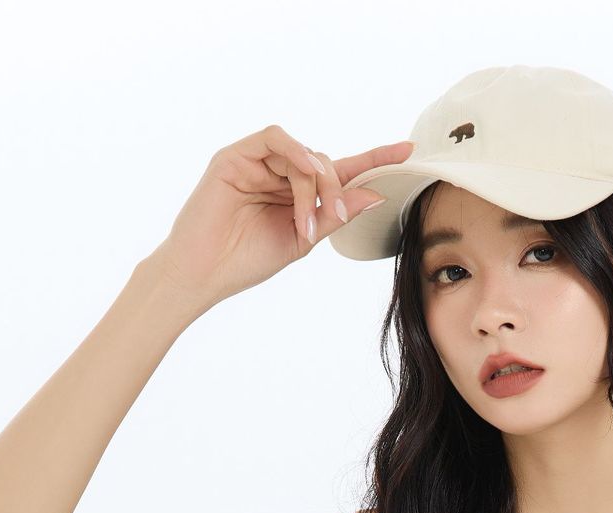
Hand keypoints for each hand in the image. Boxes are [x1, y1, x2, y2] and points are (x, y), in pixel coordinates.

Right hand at [147, 125, 414, 309]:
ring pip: (304, 153)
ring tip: (305, 220)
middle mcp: (279, 174)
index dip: (374, 160)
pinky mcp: (236, 156)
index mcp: (297, 195)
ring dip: (314, 183)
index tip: (408, 153)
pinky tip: (305, 174)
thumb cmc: (245, 261)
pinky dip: (296, 154)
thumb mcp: (301, 239)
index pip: (341, 171)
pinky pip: (275, 138)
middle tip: (332, 220)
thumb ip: (334, 215)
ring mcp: (257, 162)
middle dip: (336, 189)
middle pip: (326, 162)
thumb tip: (374, 193)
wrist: (203, 274)